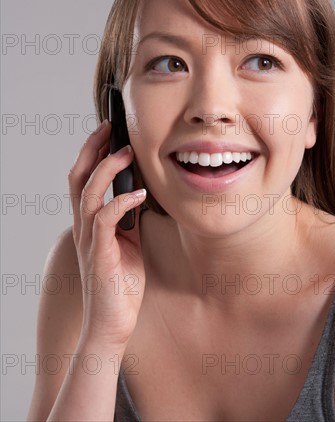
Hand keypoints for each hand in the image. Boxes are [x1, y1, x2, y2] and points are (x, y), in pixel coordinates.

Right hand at [68, 120, 146, 349]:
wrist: (112, 324)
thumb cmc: (121, 283)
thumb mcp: (128, 242)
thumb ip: (128, 218)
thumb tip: (138, 192)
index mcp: (90, 223)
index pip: (84, 179)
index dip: (92, 152)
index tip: (109, 131)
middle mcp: (84, 228)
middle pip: (78, 178)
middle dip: (92, 149)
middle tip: (110, 127)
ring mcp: (89, 241)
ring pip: (88, 193)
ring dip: (107, 169)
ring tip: (128, 153)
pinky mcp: (100, 255)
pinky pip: (105, 220)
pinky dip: (122, 202)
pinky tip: (140, 194)